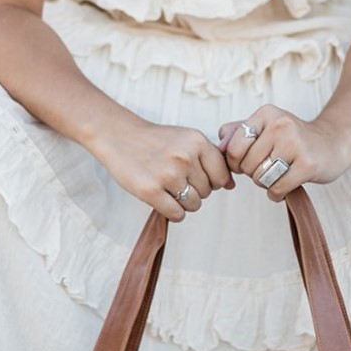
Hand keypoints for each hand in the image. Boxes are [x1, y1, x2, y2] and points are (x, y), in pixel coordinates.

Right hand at [89, 114, 232, 220]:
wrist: (119, 136)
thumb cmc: (156, 142)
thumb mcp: (187, 139)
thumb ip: (210, 159)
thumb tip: (231, 186)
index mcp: (198, 142)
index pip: (222, 176)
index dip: (211, 181)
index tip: (195, 176)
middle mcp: (185, 157)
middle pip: (208, 193)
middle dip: (195, 191)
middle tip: (176, 180)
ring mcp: (168, 174)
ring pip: (194, 205)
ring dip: (183, 203)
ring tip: (168, 189)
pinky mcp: (151, 191)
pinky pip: (177, 214)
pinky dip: (173, 212)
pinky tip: (162, 199)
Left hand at [218, 106, 350, 200]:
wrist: (334, 142)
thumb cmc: (294, 139)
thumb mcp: (267, 126)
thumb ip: (238, 132)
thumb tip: (219, 144)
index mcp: (266, 114)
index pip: (234, 147)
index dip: (237, 162)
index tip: (248, 163)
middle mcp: (280, 125)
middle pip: (247, 166)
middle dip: (254, 173)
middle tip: (270, 169)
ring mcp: (295, 144)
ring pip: (260, 179)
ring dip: (266, 184)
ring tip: (279, 175)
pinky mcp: (307, 165)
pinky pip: (277, 189)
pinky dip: (277, 194)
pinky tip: (287, 185)